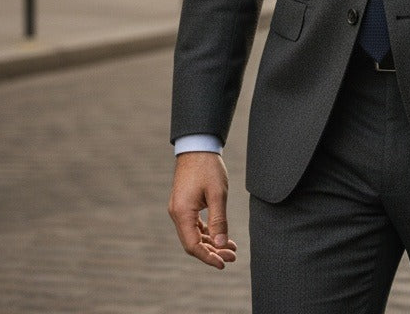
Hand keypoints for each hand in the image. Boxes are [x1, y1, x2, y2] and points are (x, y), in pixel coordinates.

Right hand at [168, 152, 236, 269]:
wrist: (197, 147)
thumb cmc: (208, 167)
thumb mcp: (217, 194)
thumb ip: (219, 220)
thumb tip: (222, 244)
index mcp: (182, 213)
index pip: (192, 246)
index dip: (208, 257)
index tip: (224, 263)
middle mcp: (177, 214)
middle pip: (193, 243)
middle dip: (213, 251)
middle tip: (232, 256)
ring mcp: (180, 210)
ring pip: (194, 235)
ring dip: (211, 243)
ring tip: (231, 248)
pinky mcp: (184, 205)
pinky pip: (194, 225)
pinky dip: (207, 232)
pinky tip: (221, 236)